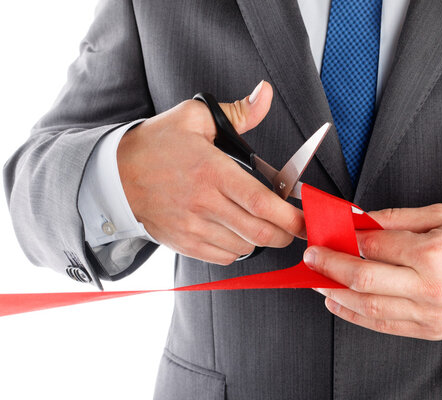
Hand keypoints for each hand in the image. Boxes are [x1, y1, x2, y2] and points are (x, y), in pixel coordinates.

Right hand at [117, 81, 304, 264]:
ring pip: (244, 247)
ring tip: (262, 224)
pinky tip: (236, 232)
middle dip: (285, 234)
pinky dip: (238, 250)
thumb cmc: (155, 146)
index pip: (260, 202)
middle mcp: (203, 204)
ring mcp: (192, 228)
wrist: (114, 176)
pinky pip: (224, 257)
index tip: (305, 219)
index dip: (289, 216)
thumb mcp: (194, 118)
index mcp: (212, 172)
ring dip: (261, 239)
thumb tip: (265, 95)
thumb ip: (238, 111)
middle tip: (293, 227)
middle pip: (259, 232)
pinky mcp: (183, 243)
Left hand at [303, 204, 441, 339]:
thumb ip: (398, 218)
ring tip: (317, 281)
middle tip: (312, 257)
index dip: (347, 239)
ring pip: (368, 306)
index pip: (375, 245)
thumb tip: (363, 218)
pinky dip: (355, 316)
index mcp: (433, 253)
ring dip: (335, 293)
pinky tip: (338, 304)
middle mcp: (428, 286)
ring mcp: (427, 313)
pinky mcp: (427, 330)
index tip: (330, 234)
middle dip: (330, 266)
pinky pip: (383, 325)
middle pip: (364, 278)